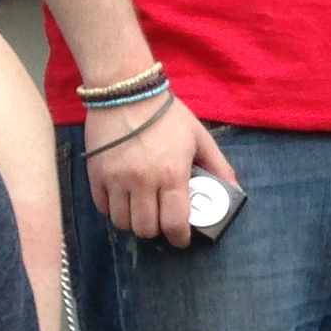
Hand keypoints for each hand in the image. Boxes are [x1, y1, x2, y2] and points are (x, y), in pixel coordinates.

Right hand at [84, 96, 238, 246]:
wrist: (126, 91)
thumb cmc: (167, 115)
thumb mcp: (199, 138)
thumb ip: (219, 166)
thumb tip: (235, 191)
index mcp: (172, 175)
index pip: (174, 223)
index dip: (179, 237)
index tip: (181, 238)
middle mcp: (142, 182)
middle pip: (146, 228)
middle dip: (157, 230)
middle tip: (161, 221)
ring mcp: (115, 179)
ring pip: (122, 222)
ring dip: (134, 222)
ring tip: (142, 210)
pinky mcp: (95, 174)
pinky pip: (102, 207)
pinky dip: (113, 210)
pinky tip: (123, 199)